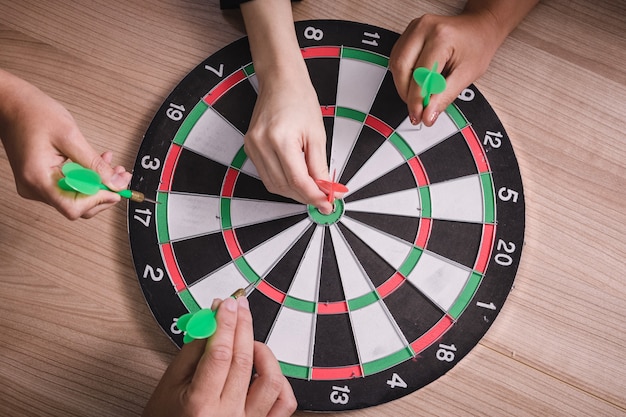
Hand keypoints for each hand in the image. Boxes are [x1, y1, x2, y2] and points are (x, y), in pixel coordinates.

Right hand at [0, 70, 130, 218]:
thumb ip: (94, 164)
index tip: (116, 190)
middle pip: (76, 206)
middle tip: (120, 177)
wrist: (12, 104)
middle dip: (102, 192)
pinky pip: (67, 187)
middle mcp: (33, 187)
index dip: (98, 201)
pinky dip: (86, 178)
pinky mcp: (40, 180)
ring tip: (112, 166)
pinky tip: (97, 164)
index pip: (73, 207)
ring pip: (74, 196)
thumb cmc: (33, 114)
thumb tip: (114, 183)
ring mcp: (35, 185)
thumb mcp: (70, 136)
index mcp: (38, 178)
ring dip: (96, 183)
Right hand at [142, 297, 296, 416]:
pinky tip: (266, 367)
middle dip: (242, 325)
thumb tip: (211, 319)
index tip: (227, 304)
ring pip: (271, 379)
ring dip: (262, 352)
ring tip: (249, 341)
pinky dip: (280, 380)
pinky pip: (284, 402)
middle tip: (238, 306)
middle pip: (244, 360)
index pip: (219, 354)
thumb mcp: (170, 384)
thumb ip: (192, 350)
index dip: (225, 323)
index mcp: (200, 405)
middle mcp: (227, 416)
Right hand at [245, 75, 331, 213]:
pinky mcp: (250, 148)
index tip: (327, 203)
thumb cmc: (299, 99)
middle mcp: (261, 144)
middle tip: (323, 199)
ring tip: (312, 190)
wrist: (281, 81)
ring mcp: (252, 147)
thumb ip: (320, 166)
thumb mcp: (317, 134)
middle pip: (284, 186)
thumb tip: (325, 189)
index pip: (298, 181)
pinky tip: (297, 179)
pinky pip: (266, 175)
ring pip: (273, 185)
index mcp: (280, 139)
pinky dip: (283, 182)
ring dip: (294, 192)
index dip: (314, 197)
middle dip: (305, 197)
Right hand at [389, 11, 500, 126]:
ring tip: (419, 97)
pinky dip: (404, 76)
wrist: (479, 28)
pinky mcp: (408, 34)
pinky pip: (397, 58)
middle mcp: (423, 28)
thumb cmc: (476, 46)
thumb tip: (428, 115)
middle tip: (417, 110)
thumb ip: (445, 96)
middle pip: (401, 67)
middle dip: (407, 93)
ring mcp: (413, 29)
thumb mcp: (466, 75)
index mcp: (441, 37)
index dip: (417, 99)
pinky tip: (416, 83)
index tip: (419, 116)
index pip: (420, 73)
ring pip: (396, 64)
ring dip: (404, 86)